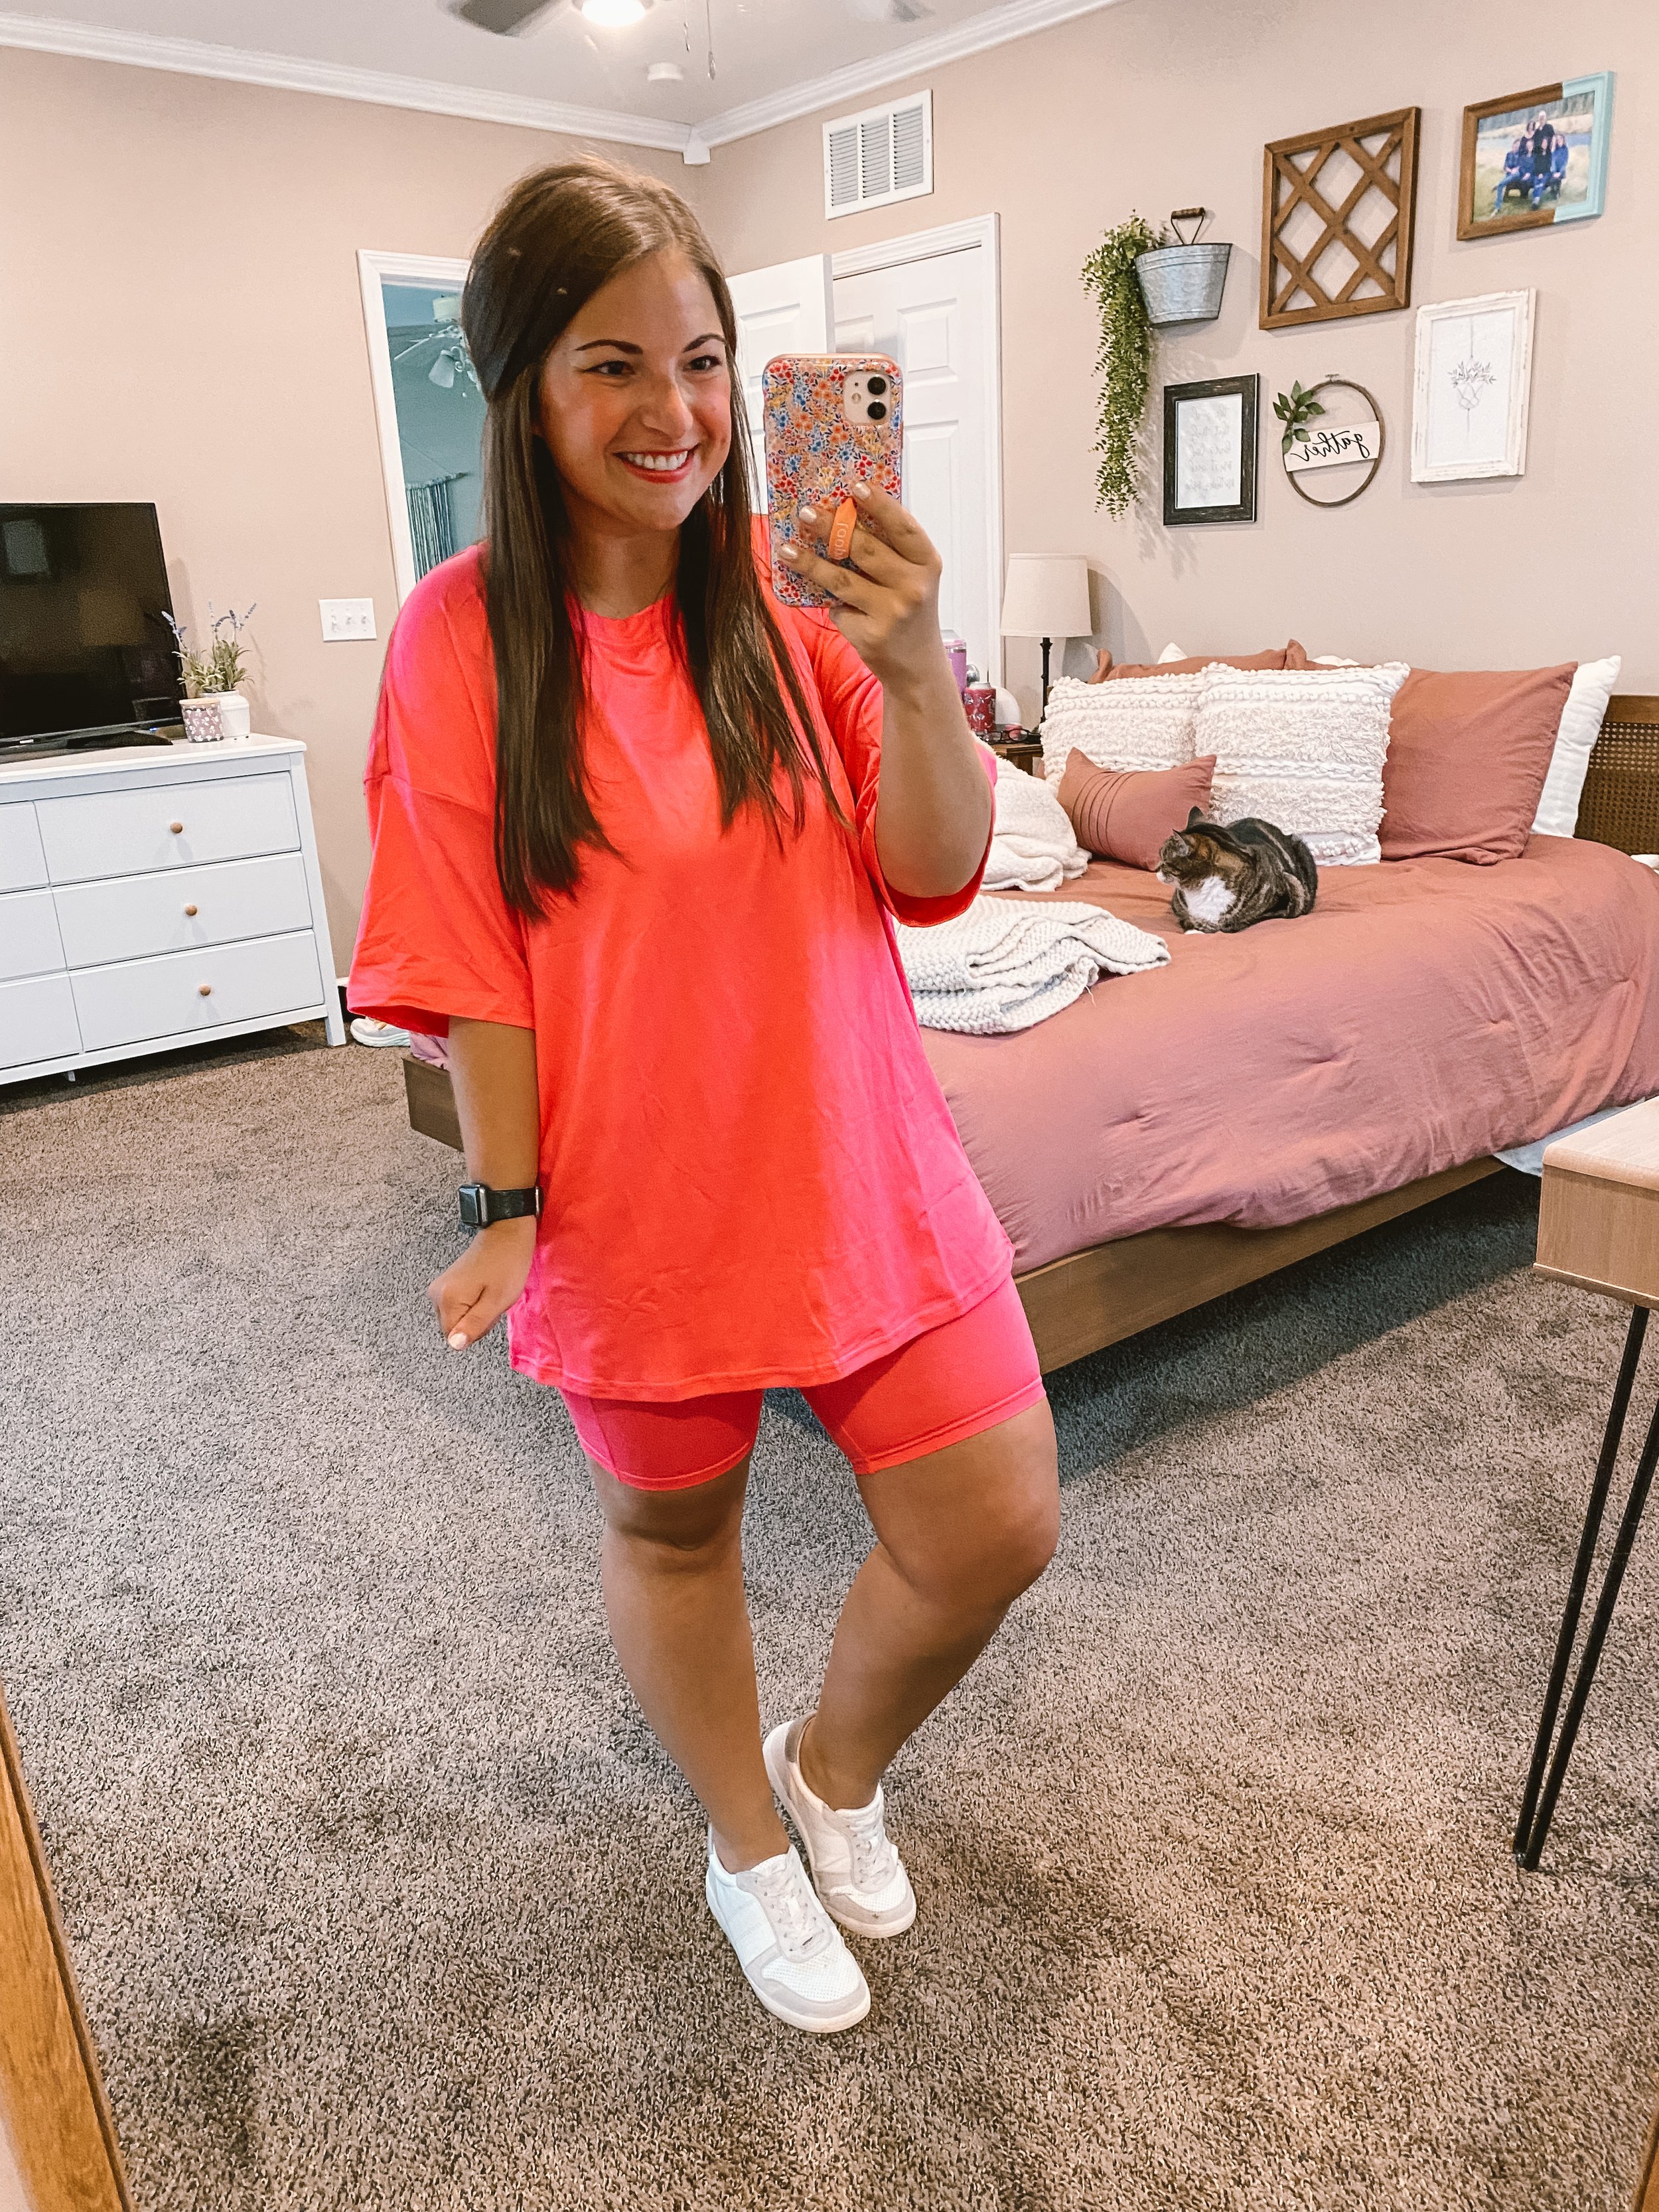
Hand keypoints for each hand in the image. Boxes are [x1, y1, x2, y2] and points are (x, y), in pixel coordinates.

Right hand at [428, 1218, 537, 1349]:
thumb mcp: (497, 1300)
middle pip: (453, 1327)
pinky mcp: (447, 1283)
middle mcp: (437, 1294)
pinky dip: (473, 1303)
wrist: (507, 1233)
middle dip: (475, 1322)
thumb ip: (475, 1324)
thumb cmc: (507, 1265)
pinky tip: (484, 1290)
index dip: (476, 1330)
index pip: (454, 1337)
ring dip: (475, 1313)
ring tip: (490, 1294)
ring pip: (456, 1318)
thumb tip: (455, 1345)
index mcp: (447, 1300)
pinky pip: (457, 1306)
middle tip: (492, 1302)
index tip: (489, 1311)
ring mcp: (440, 1287)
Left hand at [780, 482, 950, 700]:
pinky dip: (831, 604)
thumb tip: (845, 512)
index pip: (903, 527)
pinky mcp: (870, 635)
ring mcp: (892, 613)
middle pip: (865, 549)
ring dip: (810, 562)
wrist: (917, 667)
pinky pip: (838, 609)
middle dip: (832, 527)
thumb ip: (890, 550)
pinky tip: (827, 601)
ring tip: (787, 548)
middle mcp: (913, 587)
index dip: (880, 505)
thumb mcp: (913, 577)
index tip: (855, 486)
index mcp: (927, 564)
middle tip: (806, 511)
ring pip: (842, 579)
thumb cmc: (909, 611)